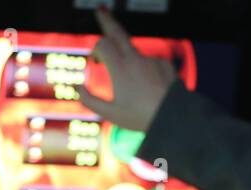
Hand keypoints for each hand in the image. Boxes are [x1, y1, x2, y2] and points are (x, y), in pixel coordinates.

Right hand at [80, 6, 175, 131]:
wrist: (173, 118)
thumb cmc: (140, 118)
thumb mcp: (111, 114)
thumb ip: (90, 100)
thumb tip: (77, 88)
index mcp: (120, 68)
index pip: (102, 44)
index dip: (96, 50)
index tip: (95, 60)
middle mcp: (135, 59)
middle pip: (117, 31)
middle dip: (107, 20)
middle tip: (100, 9)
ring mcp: (150, 59)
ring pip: (134, 55)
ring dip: (130, 64)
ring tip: (135, 88)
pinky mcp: (164, 63)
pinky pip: (150, 63)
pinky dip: (147, 73)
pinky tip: (150, 90)